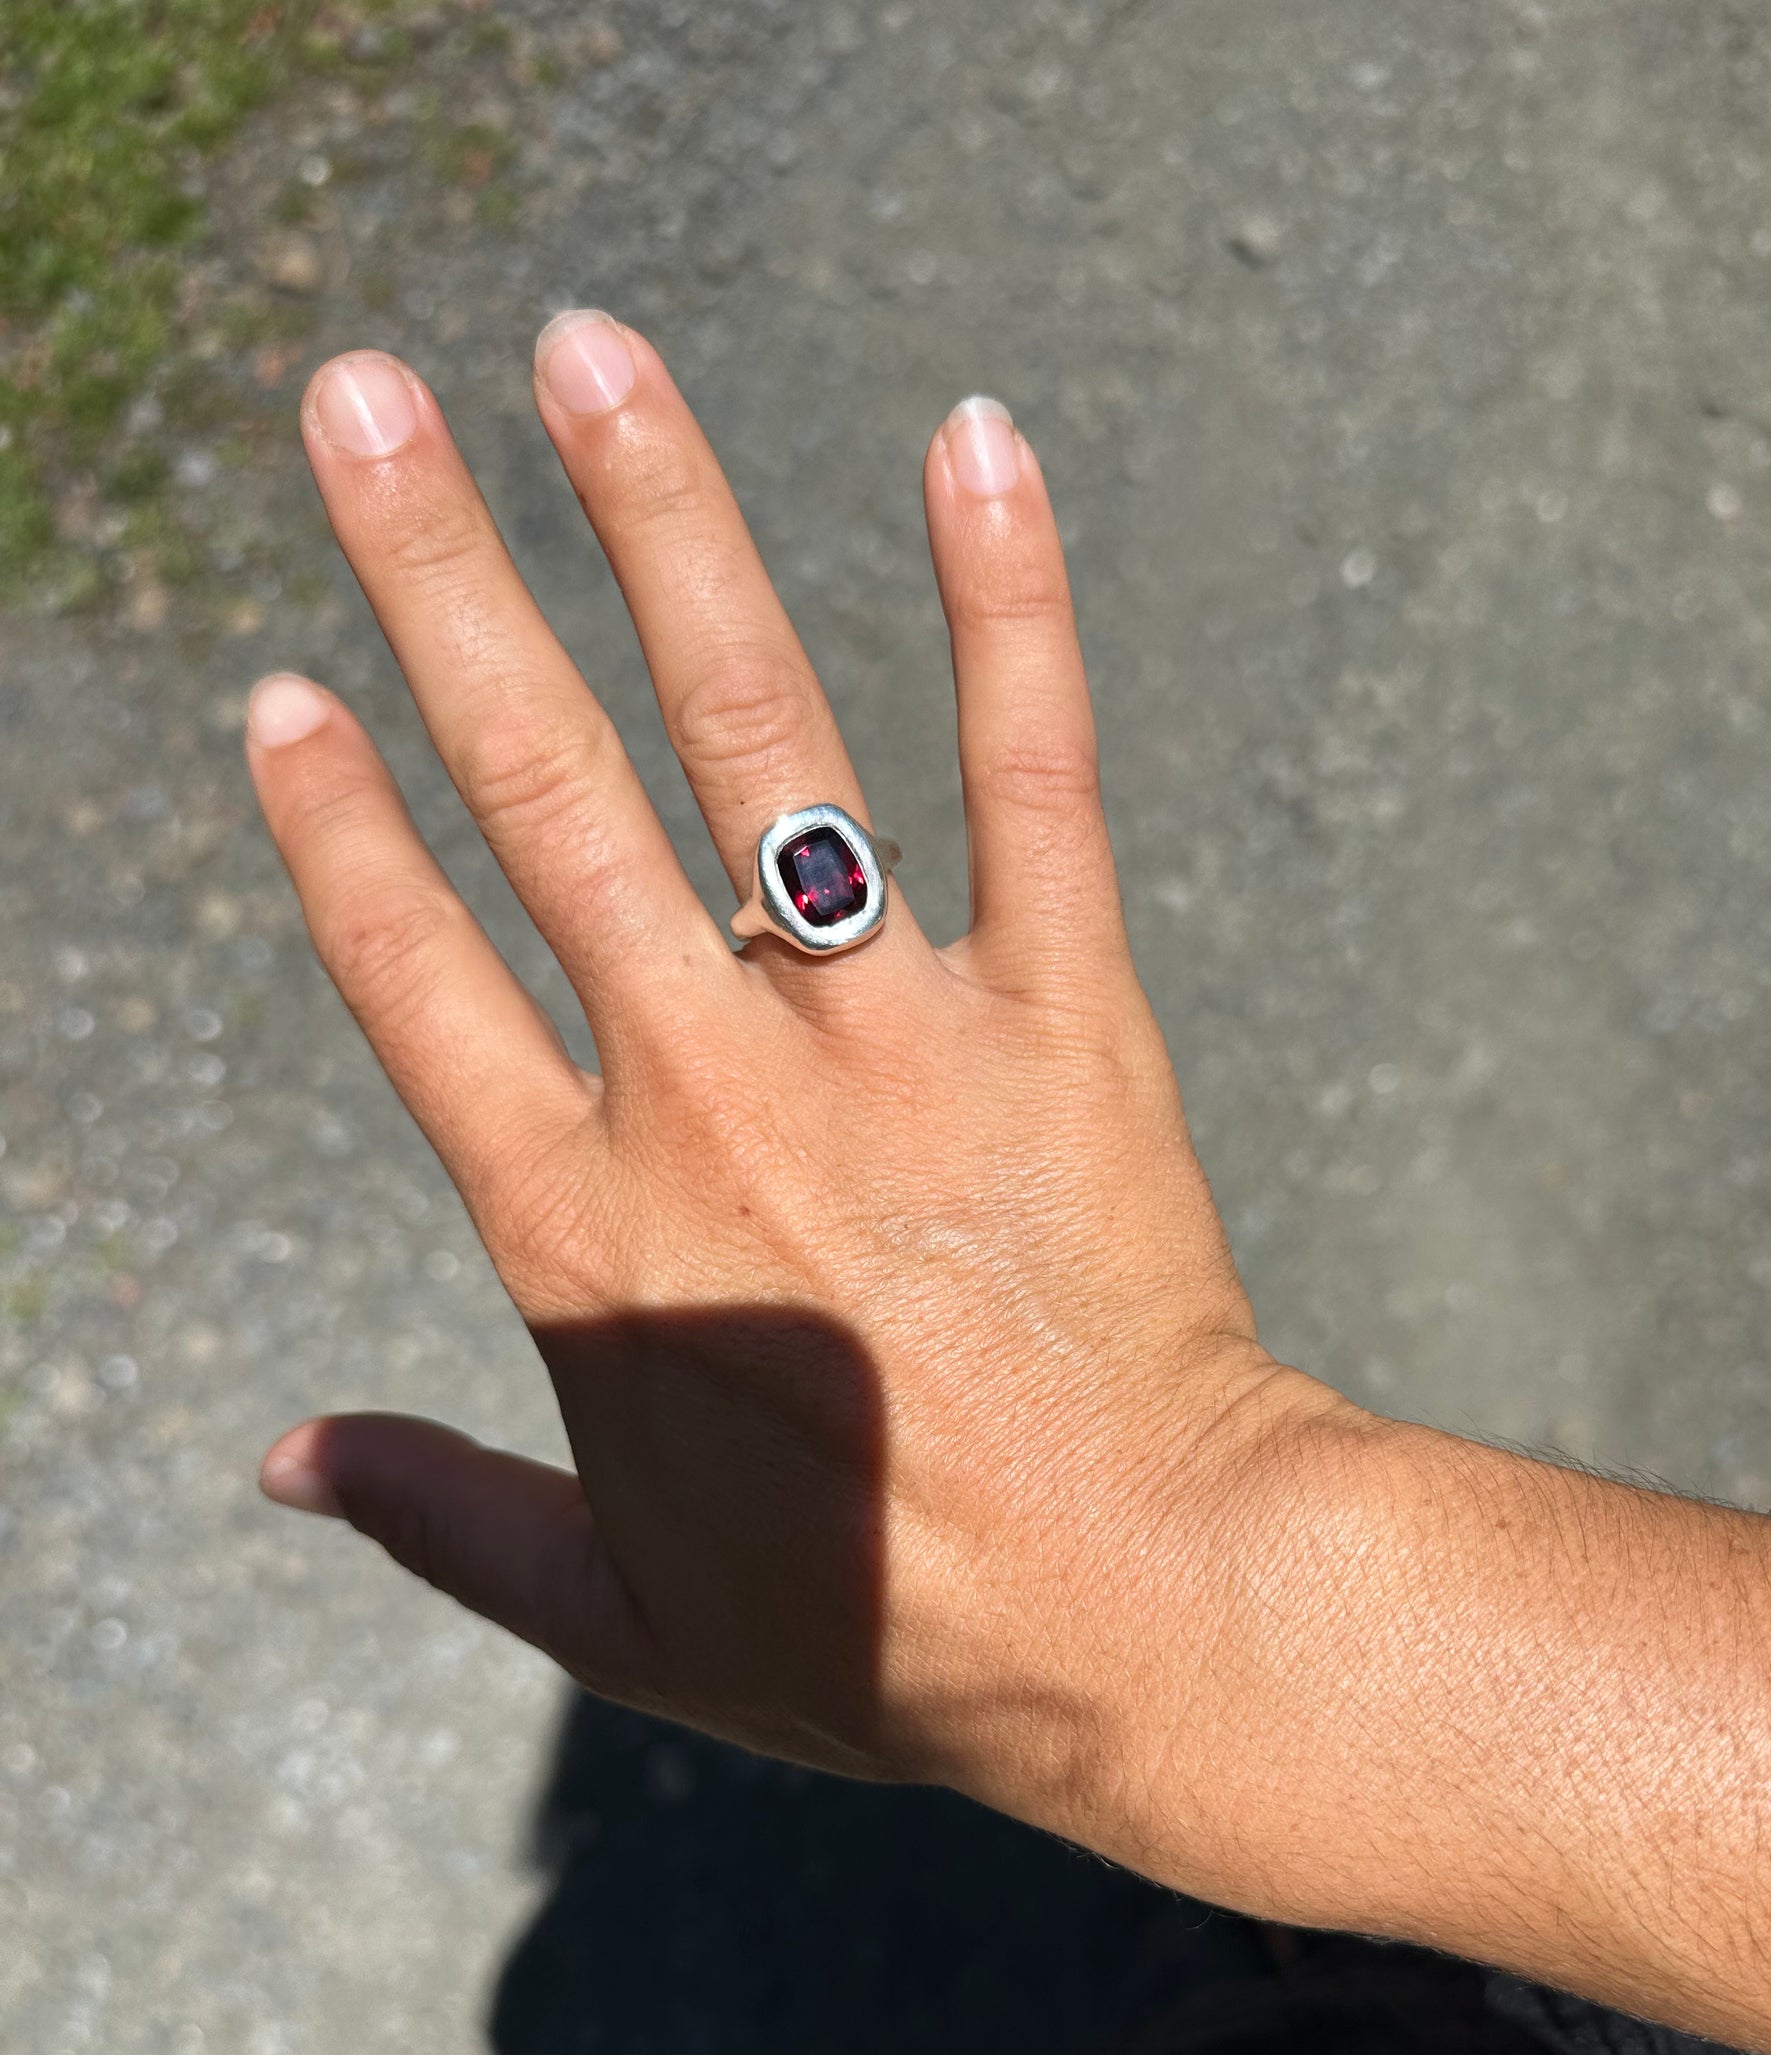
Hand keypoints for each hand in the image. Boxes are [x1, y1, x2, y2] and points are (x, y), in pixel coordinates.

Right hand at [247, 322, 1327, 1844]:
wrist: (1150, 1623)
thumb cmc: (885, 1637)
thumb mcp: (622, 1619)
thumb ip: (441, 1519)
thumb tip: (275, 1463)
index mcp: (583, 1235)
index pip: (410, 976)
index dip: (335, 823)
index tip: (285, 688)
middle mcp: (713, 1101)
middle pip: (538, 794)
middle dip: (437, 577)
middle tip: (358, 396)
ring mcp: (895, 1042)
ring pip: (752, 739)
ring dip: (660, 528)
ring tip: (585, 357)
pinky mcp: (1068, 1018)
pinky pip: (1033, 774)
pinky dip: (1010, 602)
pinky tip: (976, 436)